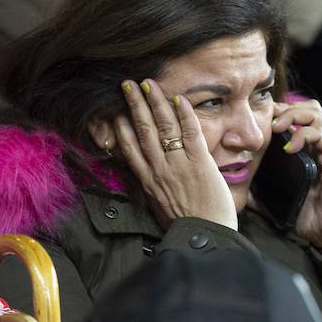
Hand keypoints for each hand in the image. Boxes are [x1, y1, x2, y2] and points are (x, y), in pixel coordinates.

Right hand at [113, 79, 237, 229]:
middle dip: (134, 105)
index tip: (116, 110)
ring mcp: (179, 165)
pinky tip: (179, 99)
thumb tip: (150, 176)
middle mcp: (159, 170)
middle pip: (143, 130)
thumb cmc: (187, 224)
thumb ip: (155, 186)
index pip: (129, 148)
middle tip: (127, 85)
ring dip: (155, 102)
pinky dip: (184, 114)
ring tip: (148, 84)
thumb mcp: (160, 206)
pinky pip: (190, 133)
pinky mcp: (200, 163)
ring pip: (163, 127)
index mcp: (148, 181)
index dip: (121, 126)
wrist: (206, 237)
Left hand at [273, 100, 321, 249]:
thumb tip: (236, 190)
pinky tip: (290, 147)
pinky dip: (303, 134)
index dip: (278, 112)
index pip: (294, 117)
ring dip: (294, 114)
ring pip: (315, 113)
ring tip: (277, 127)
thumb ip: (259, 191)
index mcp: (303, 150)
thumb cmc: (308, 214)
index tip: (259, 119)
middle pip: (306, 107)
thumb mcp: (277, 200)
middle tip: (269, 120)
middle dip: (286, 108)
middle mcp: (316, 144)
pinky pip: (321, 135)